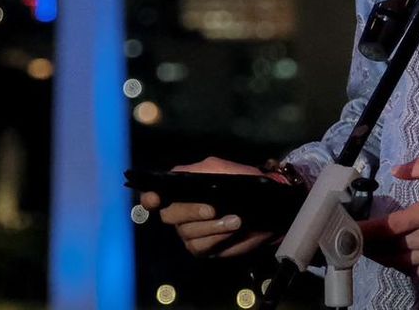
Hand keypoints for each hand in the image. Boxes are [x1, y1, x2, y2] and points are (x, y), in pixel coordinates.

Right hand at [139, 156, 274, 257]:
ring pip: (187, 232)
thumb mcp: (224, 169)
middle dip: (191, 212)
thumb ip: (202, 170)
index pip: (155, 194)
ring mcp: (190, 231)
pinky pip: (199, 246)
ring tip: (235, 220)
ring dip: (211, 227)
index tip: (154, 199)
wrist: (268, 207)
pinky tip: (231, 231)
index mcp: (181, 189)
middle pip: (170, 215)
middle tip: (213, 209)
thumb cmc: (244, 183)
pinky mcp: (202, 247)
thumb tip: (180, 174)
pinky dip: (216, 238)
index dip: (150, 198)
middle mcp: (180, 211)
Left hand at [359, 153, 418, 278]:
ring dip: (387, 256)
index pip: (392, 225)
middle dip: (374, 243)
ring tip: (372, 250)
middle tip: (357, 238)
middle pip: (394, 246)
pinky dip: (406, 266)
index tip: (352, 229)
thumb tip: (396, 171)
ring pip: (405, 262)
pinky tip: (399, 258)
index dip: (368, 229)